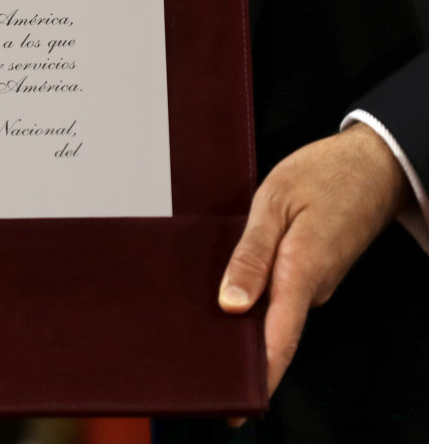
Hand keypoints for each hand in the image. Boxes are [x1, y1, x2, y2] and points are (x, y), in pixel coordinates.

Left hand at [219, 124, 410, 403]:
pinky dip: (255, 298)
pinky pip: (280, 296)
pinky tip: (229, 293)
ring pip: (274, 312)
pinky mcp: (313, 274)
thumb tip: (231, 304)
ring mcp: (315, 283)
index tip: (237, 407)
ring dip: (243, 319)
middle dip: (238, 348)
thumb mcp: (272, 202)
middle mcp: (312, 287)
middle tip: (197, 356)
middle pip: (271, 332)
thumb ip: (250, 254)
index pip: (279, 338)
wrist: (372, 164)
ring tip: (200, 323)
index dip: (259, 375)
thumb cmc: (322, 175)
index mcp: (301, 271)